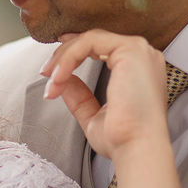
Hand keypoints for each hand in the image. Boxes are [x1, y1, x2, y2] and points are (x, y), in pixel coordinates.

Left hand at [40, 30, 168, 160]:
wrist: (137, 149)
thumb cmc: (123, 139)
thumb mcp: (94, 114)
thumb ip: (80, 96)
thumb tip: (65, 80)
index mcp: (138, 68)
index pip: (103, 47)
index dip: (75, 49)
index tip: (54, 62)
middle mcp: (142, 55)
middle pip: (94, 40)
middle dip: (64, 55)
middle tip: (46, 74)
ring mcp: (138, 50)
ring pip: (89, 39)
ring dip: (63, 58)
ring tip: (51, 81)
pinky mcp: (130, 49)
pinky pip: (89, 42)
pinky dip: (69, 58)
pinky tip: (59, 77)